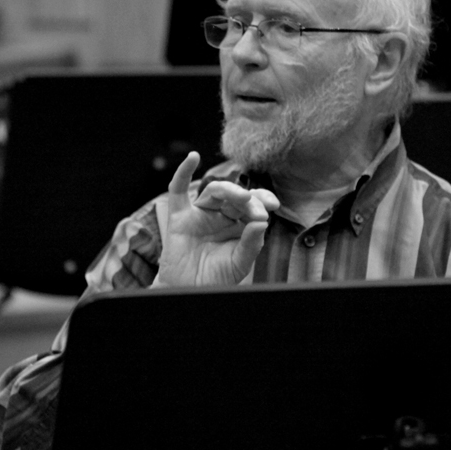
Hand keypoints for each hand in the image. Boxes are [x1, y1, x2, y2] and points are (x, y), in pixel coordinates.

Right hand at [156, 151, 279, 286]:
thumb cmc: (216, 278)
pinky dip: (183, 172)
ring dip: (228, 190)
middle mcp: (220, 216)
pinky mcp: (179, 217)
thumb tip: (262, 222)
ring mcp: (199, 214)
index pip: (252, 205)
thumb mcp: (240, 263)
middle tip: (256, 208)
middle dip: (248, 199)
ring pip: (214, 192)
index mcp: (238, 225)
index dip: (262, 201)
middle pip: (235, 196)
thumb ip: (251, 244)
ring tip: (242, 197)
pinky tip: (192, 157)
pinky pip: (178, 190)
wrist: (190, 292)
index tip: (272, 205)